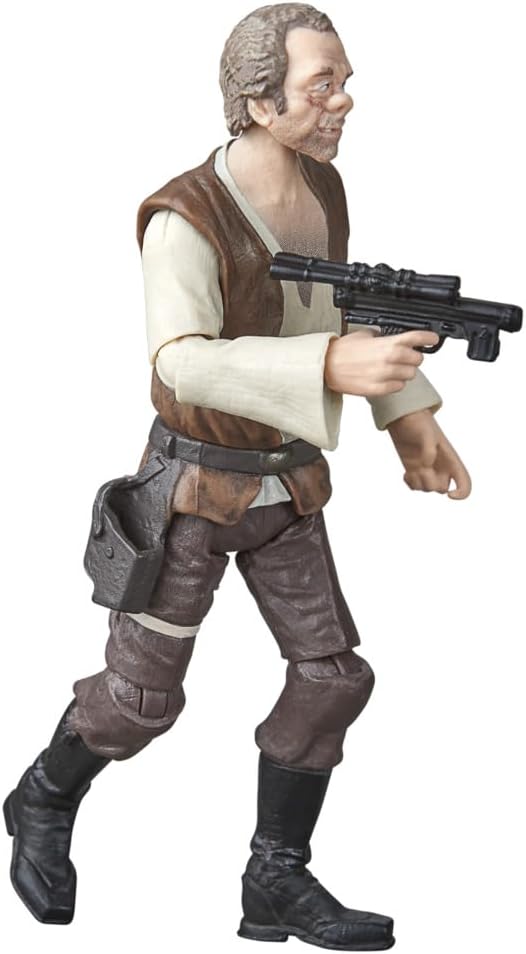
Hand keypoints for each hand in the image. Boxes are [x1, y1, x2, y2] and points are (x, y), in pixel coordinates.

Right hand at [324, 329, 438, 395]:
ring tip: (392, 369)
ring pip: (410, 375)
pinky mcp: (379, 389)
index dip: (429, 337)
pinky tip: (386, 379)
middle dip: (413, 358)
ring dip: (404, 372)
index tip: (432, 338)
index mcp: (388, 343)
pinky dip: (395, 384)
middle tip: (404, 357)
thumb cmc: (342, 351)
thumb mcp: (365, 335)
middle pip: (418, 359)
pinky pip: (398, 387)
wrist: (326, 367)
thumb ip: (383, 336)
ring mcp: (385, 375)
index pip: (417, 338)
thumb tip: (394, 337)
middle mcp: (389, 359)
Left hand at [387, 409, 471, 498]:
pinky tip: (406, 474)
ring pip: (427, 489)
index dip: (461, 494)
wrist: (403, 418)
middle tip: (421, 469)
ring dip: (418, 483)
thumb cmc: (419, 423)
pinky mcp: (414, 470)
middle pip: (441, 489)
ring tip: (412, 470)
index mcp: (451, 459)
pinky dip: (410, 483)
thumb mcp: (427, 432)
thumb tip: (426, 466)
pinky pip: (415, 486)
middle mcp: (441, 467)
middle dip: (430, 482)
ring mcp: (427, 469)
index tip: (449, 495)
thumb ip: (429, 449)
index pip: (465, 484)